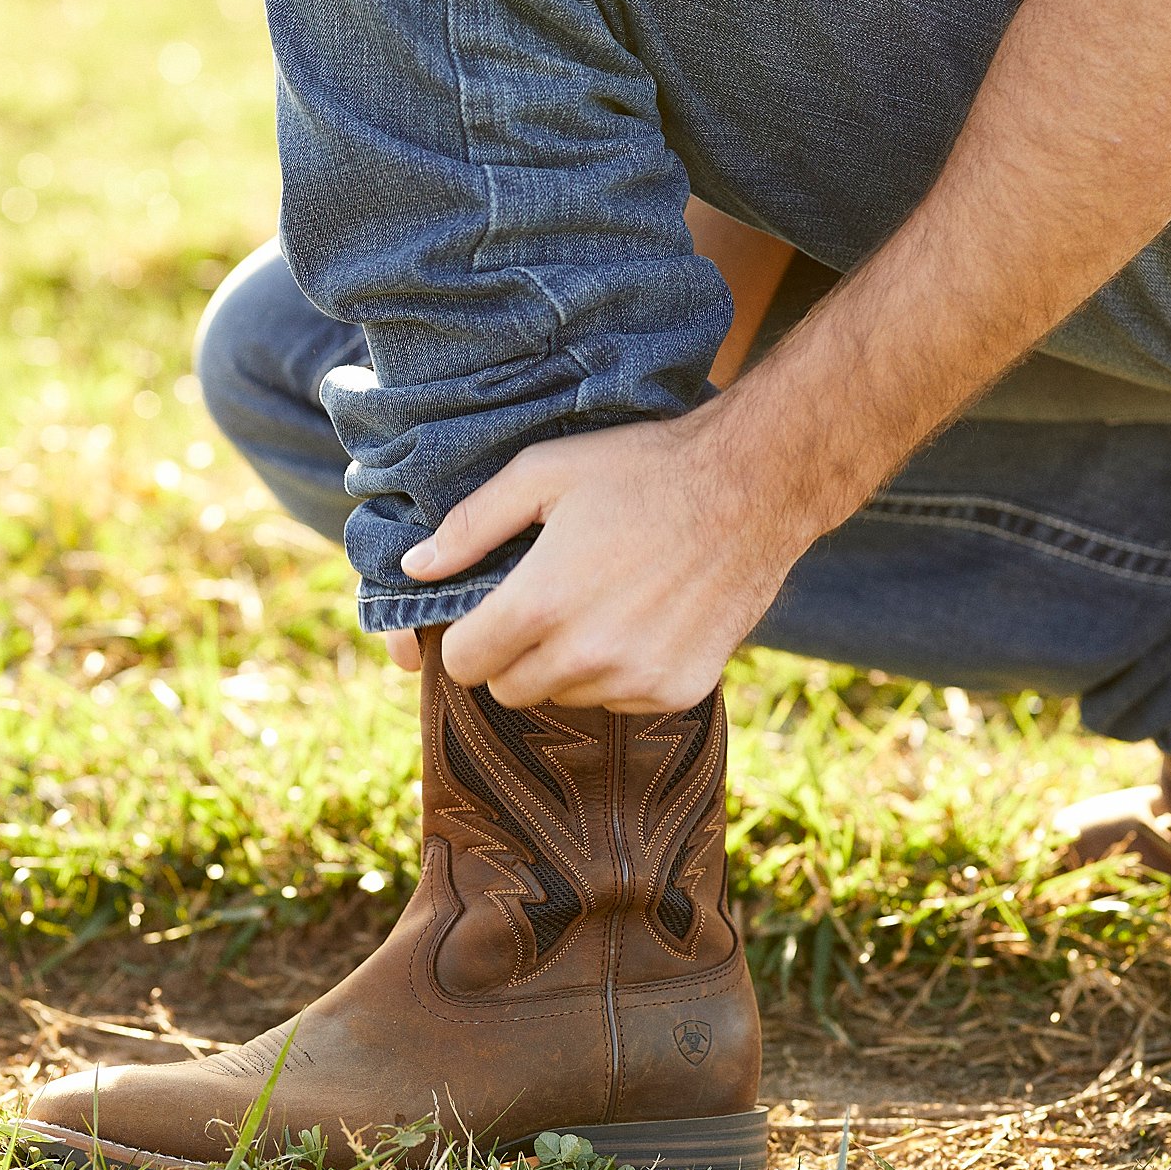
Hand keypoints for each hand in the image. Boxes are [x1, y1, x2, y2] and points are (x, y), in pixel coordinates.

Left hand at [397, 408, 806, 709]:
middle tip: (547, 603)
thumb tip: (416, 568)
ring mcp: (635, 679)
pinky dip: (622, 670)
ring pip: (567, 696)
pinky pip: (622, 699)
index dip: (468, 637)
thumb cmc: (644, 470)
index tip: (489, 613)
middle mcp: (585, 655)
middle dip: (514, 653)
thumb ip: (472, 524)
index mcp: (540, 603)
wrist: (755, 488)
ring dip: (569, 664)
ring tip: (603, 602)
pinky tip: (646, 618)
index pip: (465, 665)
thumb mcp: (546, 473)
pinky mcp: (679, 690)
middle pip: (510, 690)